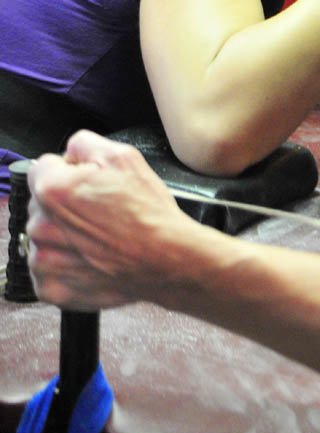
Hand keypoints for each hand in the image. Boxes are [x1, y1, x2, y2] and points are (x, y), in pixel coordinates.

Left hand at [26, 130, 192, 309]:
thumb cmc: (148, 213)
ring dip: (65, 234)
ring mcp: (44, 261)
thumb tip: (70, 153)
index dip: (69, 170)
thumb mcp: (124, 157)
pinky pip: (48, 269)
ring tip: (100, 236)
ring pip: (46, 236)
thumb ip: (85, 144)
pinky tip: (93, 258)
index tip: (89, 183)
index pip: (42, 168)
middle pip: (42, 203)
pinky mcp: (52, 288)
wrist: (165, 258)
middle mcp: (41, 226)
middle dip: (66, 203)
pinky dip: (66, 264)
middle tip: (102, 210)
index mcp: (53, 190)